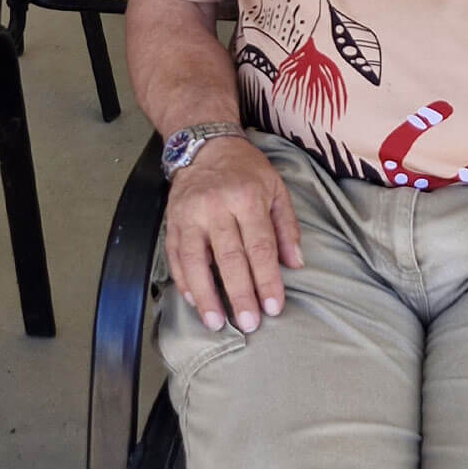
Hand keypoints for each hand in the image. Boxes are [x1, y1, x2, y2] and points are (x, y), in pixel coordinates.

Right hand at [163, 136, 302, 333]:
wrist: (206, 145)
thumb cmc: (246, 170)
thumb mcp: (276, 189)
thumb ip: (287, 227)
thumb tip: (295, 264)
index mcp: (247, 198)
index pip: (259, 247)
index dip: (267, 280)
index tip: (274, 307)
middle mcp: (216, 206)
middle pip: (229, 257)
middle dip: (240, 294)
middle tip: (249, 323)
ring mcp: (190, 214)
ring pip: (196, 260)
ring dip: (206, 295)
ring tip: (216, 323)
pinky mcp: (172, 220)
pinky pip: (175, 255)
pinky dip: (183, 280)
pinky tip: (194, 301)